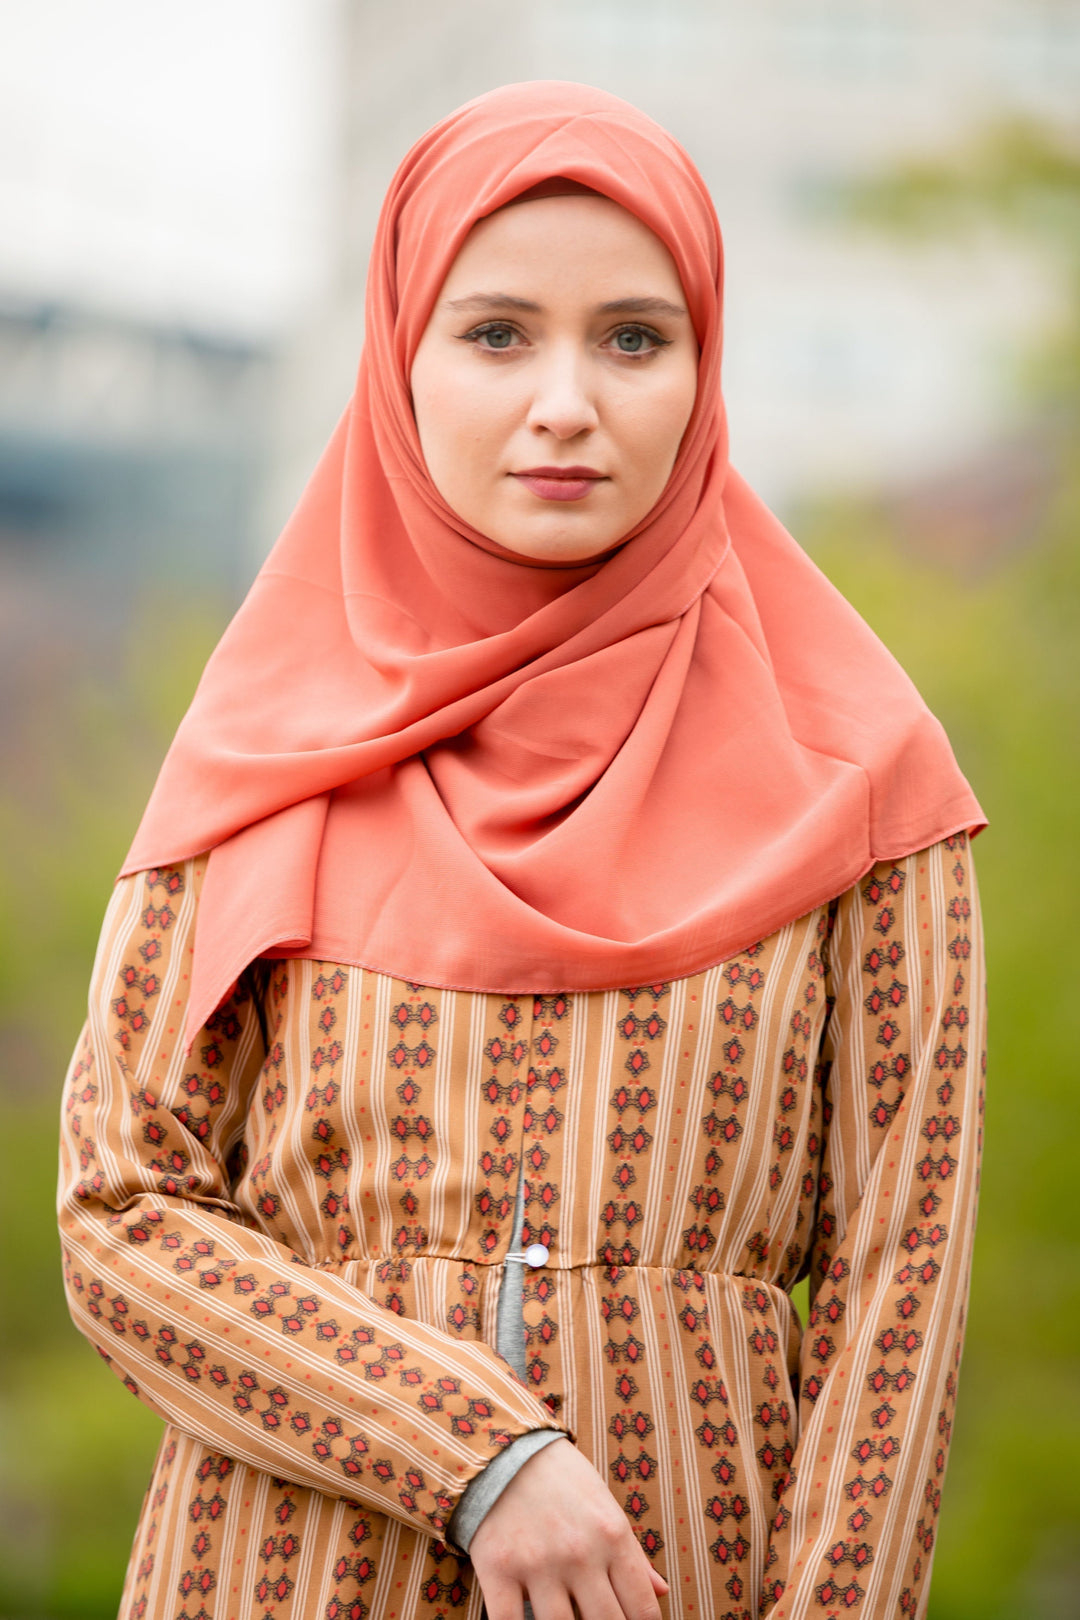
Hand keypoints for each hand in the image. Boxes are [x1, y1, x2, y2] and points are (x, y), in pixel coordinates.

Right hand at [469, 1436, 667, 1619]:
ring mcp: (537, 1563)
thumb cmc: (563, 1481)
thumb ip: (633, 1554)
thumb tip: (662, 1592)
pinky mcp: (497, 1569)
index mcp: (612, 1537)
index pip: (642, 1609)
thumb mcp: (605, 1508)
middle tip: (597, 1619)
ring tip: (565, 1616)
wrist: (505, 1448)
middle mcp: (579, 1552)